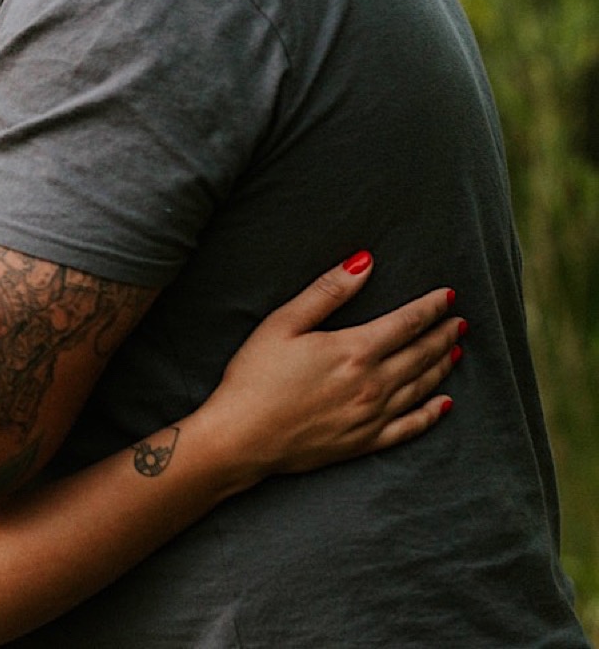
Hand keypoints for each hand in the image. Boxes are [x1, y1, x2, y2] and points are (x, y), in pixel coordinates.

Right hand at [198, 253, 460, 486]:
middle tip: (461, 322)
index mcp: (354, 350)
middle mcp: (373, 383)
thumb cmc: (255, 376)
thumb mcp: (282, 324)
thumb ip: (326, 292)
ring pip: (422, 386)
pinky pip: (411, 427)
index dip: (430, 307)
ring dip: (442, 366)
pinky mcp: (366, 442)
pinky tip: (444, 404)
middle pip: (420, 353)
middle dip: (443, 335)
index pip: (406, 323)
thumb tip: (364, 263)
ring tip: (457, 351)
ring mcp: (373, 416)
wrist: (243, 437)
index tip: (448, 295)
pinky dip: (432, 414)